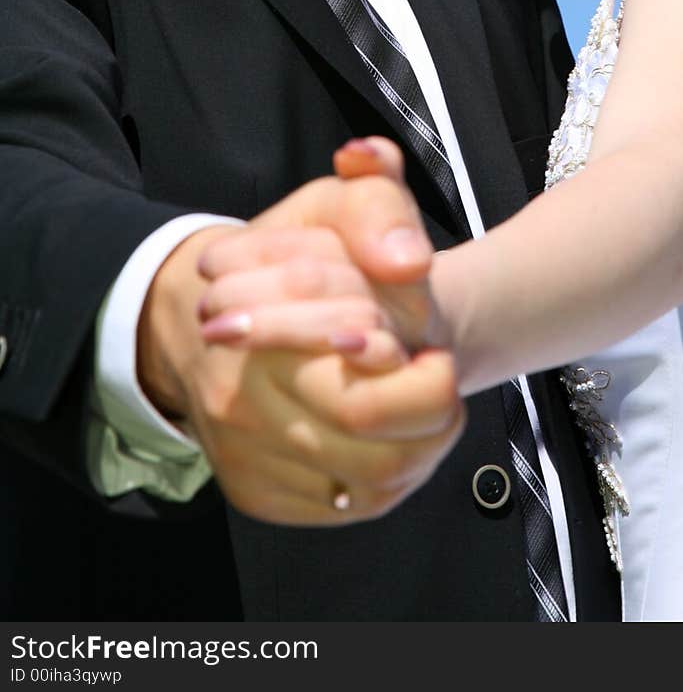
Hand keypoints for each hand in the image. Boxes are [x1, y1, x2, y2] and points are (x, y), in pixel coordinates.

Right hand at [137, 170, 462, 525]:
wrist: (218, 311)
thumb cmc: (292, 259)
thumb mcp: (333, 206)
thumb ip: (376, 208)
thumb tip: (407, 261)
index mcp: (254, 328)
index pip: (359, 374)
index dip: (417, 369)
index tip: (419, 344)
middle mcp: (238, 400)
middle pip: (369, 432)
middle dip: (429, 403)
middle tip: (436, 370)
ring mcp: (243, 454)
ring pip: (370, 482)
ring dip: (420, 442)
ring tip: (422, 397)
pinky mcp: (255, 493)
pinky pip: (348, 505)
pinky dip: (390, 474)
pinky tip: (391, 432)